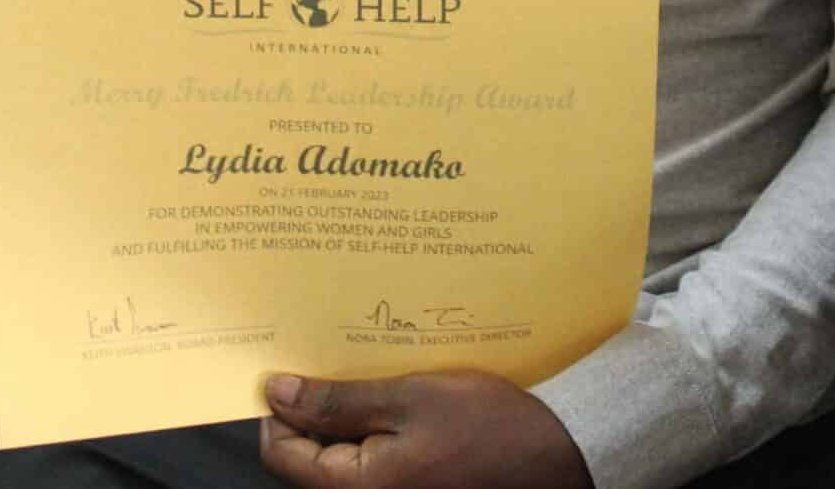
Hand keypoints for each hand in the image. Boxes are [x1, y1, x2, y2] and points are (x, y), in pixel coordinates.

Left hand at [260, 371, 592, 488]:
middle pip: (312, 457)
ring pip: (345, 455)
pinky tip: (400, 393)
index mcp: (357, 488)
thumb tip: (278, 393)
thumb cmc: (487, 426)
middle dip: (318, 408)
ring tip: (374, 370)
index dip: (280, 408)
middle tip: (336, 358)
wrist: (556, 455)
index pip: (283, 453)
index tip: (293, 366)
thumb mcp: (408, 398)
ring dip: (351, 414)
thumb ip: (338, 400)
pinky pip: (376, 460)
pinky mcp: (415, 488)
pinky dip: (378, 426)